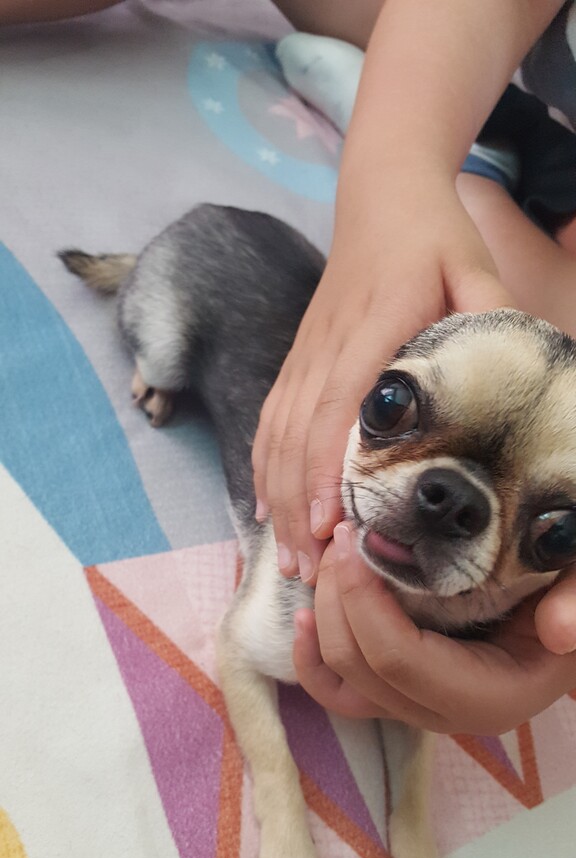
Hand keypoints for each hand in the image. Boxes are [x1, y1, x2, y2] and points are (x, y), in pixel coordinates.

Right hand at [252, 172, 510, 584]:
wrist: (381, 195)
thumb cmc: (431, 234)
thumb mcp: (474, 266)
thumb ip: (491, 317)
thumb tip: (516, 381)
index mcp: (369, 331)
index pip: (334, 411)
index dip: (324, 473)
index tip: (328, 528)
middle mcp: (325, 351)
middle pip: (295, 441)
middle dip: (297, 511)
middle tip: (308, 574)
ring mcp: (303, 357)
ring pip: (275, 439)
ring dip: (277, 502)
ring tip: (287, 561)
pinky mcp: (296, 361)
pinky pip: (269, 423)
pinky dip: (263, 471)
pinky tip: (267, 510)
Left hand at [293, 522, 574, 734]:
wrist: (566, 615)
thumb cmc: (569, 594)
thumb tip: (559, 631)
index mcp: (492, 696)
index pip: (401, 660)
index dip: (364, 602)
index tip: (356, 538)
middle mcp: (448, 715)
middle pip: (362, 668)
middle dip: (337, 597)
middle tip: (342, 533)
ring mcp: (420, 710)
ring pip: (344, 680)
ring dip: (322, 615)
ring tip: (330, 554)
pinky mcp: (400, 696)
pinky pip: (341, 693)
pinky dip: (312, 658)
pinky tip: (301, 615)